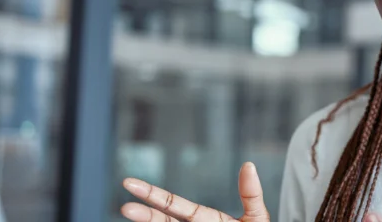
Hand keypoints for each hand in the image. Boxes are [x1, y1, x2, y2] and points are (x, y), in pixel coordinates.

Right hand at [120, 162, 269, 221]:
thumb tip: (248, 165)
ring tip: (132, 217)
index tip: (129, 183)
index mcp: (204, 218)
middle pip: (163, 221)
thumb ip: (250, 194)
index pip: (173, 204)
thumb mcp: (256, 217)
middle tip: (125, 208)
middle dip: (144, 214)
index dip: (152, 194)